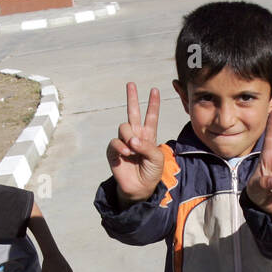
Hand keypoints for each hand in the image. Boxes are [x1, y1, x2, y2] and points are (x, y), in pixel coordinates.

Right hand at [107, 83, 165, 202]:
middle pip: (133, 112)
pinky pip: (115, 141)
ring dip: (129, 136)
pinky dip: (121, 146)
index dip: (153, 104)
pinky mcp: (114, 150)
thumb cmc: (151, 173)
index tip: (155, 90)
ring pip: (124, 127)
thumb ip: (147, 146)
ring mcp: (124, 142)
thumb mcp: (156, 158)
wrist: (140, 188)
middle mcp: (136, 135)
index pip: (151, 117)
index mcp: (149, 135)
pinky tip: (126, 153)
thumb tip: (132, 139)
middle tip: (131, 84)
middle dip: (132, 98)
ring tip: (133, 149)